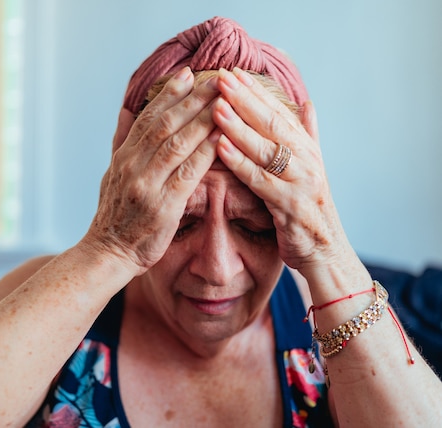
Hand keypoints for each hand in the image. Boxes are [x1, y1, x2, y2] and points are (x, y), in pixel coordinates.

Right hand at [84, 67, 219, 273]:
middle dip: (192, 99)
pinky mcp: (163, 206)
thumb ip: (121, 140)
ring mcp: (146, 185)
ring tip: (224, 100)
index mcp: (123, 156)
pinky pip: (188, 173)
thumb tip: (125, 109)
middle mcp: (132, 166)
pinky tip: (221, 138)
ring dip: (202, 119)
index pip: (147, 117)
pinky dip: (205, 153)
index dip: (169, 94)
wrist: (107, 253)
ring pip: (177, 143)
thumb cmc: (114, 215)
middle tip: (216, 79)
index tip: (189, 74)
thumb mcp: (111, 173)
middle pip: (165, 124)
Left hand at [212, 68, 349, 270]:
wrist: (326, 251)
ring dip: (239, 127)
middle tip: (221, 78)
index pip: (278, 112)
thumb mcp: (310, 168)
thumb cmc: (310, 208)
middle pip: (272, 124)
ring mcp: (300, 182)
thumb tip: (307, 103)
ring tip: (216, 108)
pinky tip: (220, 147)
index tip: (232, 72)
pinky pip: (260, 181)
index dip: (255, 91)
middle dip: (245, 99)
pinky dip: (240, 163)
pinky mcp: (291, 206)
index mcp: (307, 148)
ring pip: (266, 149)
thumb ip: (307, 135)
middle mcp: (306, 160)